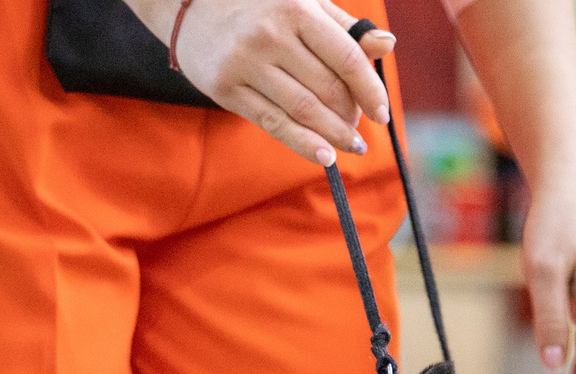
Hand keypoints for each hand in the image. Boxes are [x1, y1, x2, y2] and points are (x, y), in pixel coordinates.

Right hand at [142, 0, 394, 166]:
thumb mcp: (304, 4)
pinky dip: (304, 144)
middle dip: (350, 115)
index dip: (370, 91)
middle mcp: (269, 35)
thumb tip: (387, 46)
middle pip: (327, 89)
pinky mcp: (226, 88)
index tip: (382, 114)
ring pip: (303, 111)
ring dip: (333, 135)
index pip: (347, 58)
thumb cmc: (260, 6)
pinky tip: (325, 157)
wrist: (188, 3)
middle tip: (357, 126)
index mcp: (296, 9)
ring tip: (349, 144)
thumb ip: (345, 28)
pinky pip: (273, 124)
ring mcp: (245, 63)